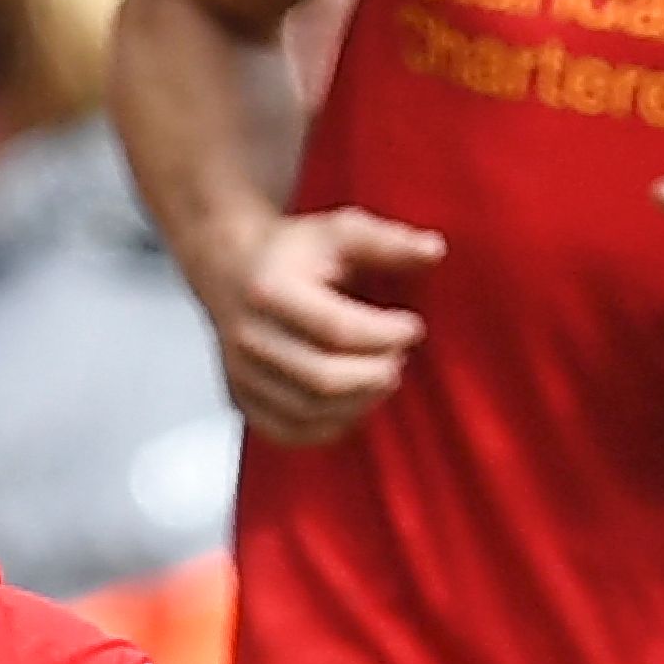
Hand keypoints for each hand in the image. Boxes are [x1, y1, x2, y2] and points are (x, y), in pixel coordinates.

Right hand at [197, 206, 446, 443]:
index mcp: (270, 290)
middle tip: (399, 357)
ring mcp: (240, 372)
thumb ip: (388, 242)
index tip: (413, 326)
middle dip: (376, 374)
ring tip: (381, 374)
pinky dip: (330, 427)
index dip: (385, 335)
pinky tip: (354, 403)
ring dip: (360, 401)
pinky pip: (289, 432)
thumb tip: (434, 251)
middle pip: (323, 378)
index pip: (336, 329)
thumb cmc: (291, 252)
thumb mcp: (339, 231)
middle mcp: (248, 336)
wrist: (228, 266)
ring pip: (309, 411)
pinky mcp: (240, 398)